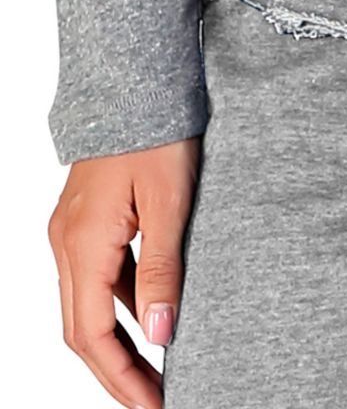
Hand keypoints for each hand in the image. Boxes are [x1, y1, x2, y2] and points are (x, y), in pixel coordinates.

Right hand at [48, 138, 199, 406]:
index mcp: (83, 244)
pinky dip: (120, 306)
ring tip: (159, 371)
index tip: (153, 406)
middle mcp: (66, 244)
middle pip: (82, 331)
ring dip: (118, 343)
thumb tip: (163, 334)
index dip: (121, 378)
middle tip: (156, 401)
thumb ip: (162, 270)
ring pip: (87, 306)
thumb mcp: (170, 201)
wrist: (135, 80)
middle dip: (117, 373)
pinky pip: (97, 277)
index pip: (92, 336)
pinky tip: (154, 316)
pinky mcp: (84, 220)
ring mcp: (70, 231)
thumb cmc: (157, 131)